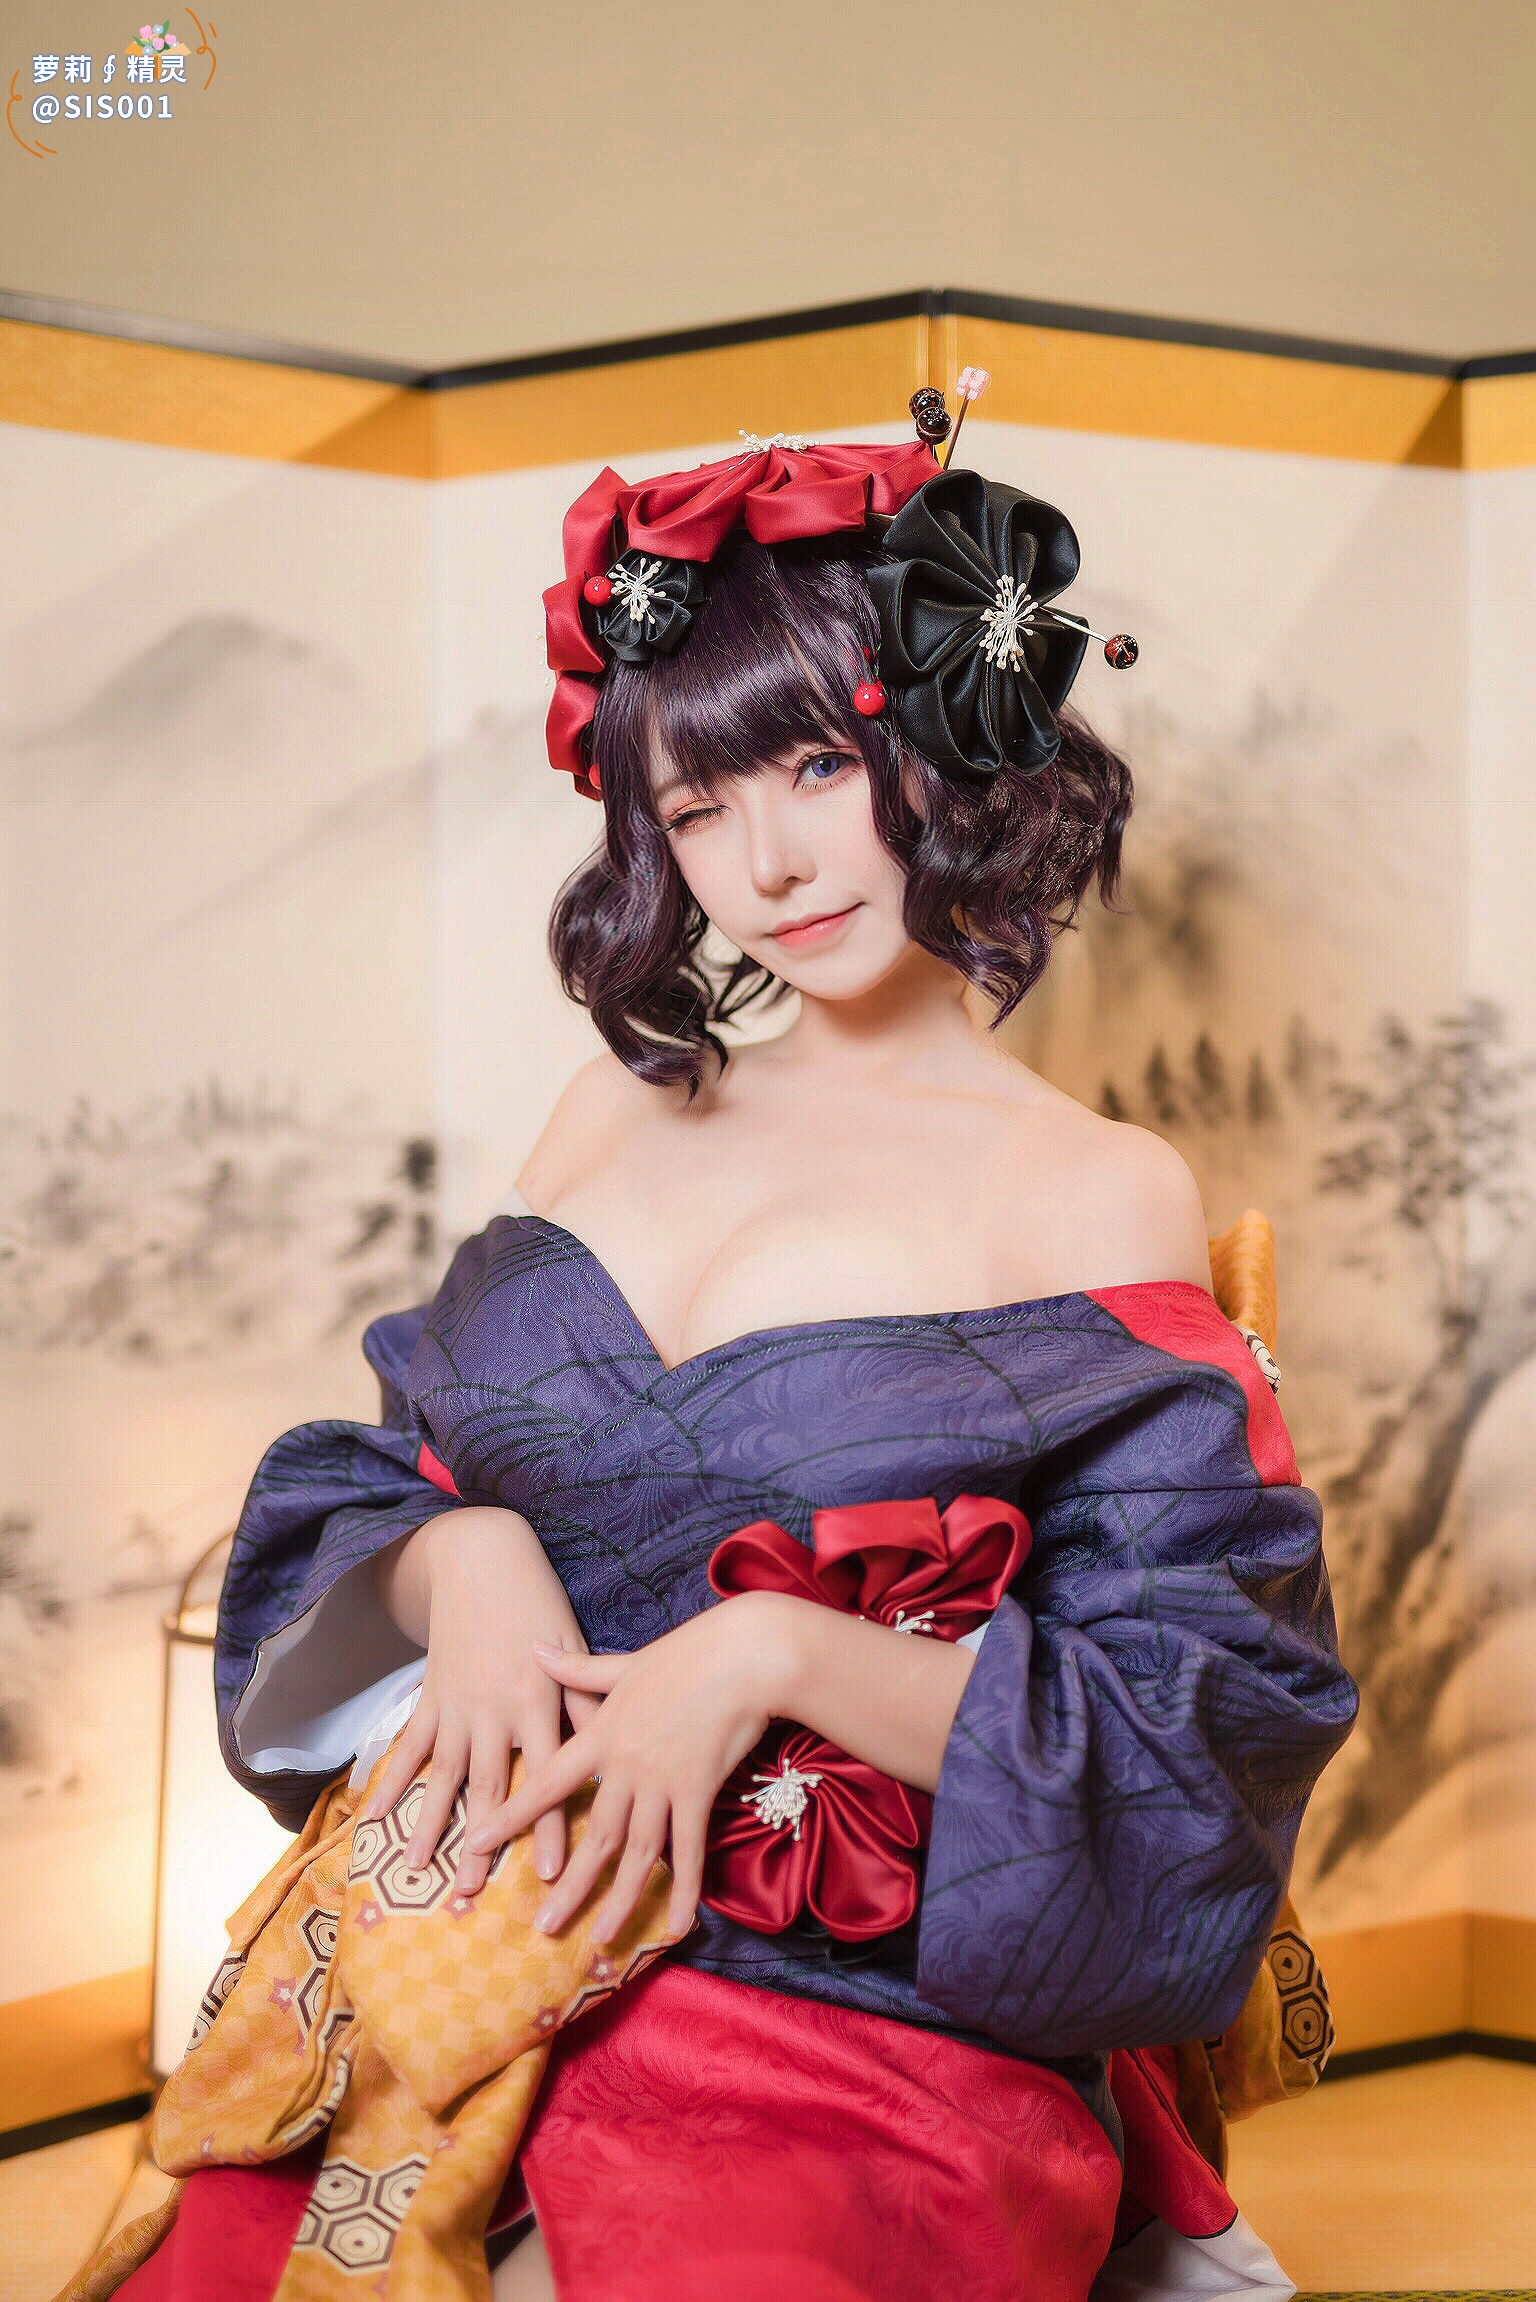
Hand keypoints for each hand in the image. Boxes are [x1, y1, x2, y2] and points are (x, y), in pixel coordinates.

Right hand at [363, 1507, 598, 1898]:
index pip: (546, 1774)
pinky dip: (391, 1780)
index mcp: (536, 1699)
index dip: (548, 1824)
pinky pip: (409, 1745)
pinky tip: (374, 1817)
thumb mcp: (574, 1647)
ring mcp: (456, 1704)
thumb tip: (614, 1751)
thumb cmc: (540, 1605)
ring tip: (417, 1869)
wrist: (481, 1560)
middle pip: (488, 1787)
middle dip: (481, 1843)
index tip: (549, 1873)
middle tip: (472, 1893)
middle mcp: (494, 1709)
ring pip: (443, 1775)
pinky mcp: (430, 1696)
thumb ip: (587, 1702)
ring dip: (429, 1823)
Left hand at [466, 1591, 803, 1945]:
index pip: (547, 1782)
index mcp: (602, 1733)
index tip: (477, 1842)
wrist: (744, 1656)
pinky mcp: (699, 1791)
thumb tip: (534, 1649)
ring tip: (598, 1939)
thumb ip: (577, 1668)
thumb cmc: (686, 1652)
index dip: (512, 1815)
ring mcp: (663, 1782)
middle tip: (543, 1927)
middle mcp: (626, 1765)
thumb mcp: (624, 1662)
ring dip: (618, 1900)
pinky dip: (684, 1890)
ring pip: (635, 1853)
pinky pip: (689, 1851)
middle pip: (593, 1835)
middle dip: (568, 1886)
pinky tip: (679, 1926)